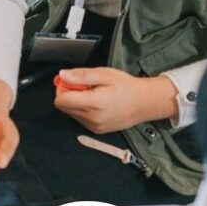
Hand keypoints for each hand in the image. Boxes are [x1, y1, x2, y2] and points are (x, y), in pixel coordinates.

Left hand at [54, 67, 176, 133]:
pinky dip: (83, 110)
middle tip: (84, 86)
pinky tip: (96, 103)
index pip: (61, 100)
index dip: (63, 88)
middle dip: (68, 94)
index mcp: (94, 104)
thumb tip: (62, 75)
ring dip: (76, 102)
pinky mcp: (97, 131)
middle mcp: (92, 119)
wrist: (145, 103)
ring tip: (93, 94)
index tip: (73, 81)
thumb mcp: (104, 74)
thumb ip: (81, 76)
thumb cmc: (126, 86)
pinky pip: (79, 119)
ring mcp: (94, 127)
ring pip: (70, 113)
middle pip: (64, 107)